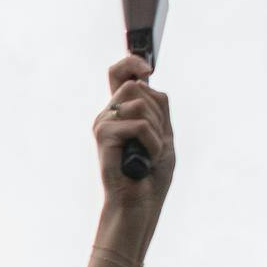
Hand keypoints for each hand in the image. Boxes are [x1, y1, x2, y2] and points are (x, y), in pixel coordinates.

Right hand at [95, 54, 174, 203]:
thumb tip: (144, 81)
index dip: (132, 62)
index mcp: (121, 112)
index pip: (119, 74)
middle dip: (158, 113)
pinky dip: (152, 142)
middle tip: (155, 141)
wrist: (140, 203)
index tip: (147, 69)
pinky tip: (145, 159)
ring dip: (156, 130)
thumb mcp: (163, 133)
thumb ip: (156, 106)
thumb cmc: (151, 174)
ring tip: (149, 152)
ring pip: (140, 103)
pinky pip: (139, 124)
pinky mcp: (103, 135)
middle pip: (138, 86)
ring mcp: (103, 124)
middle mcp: (108, 114)